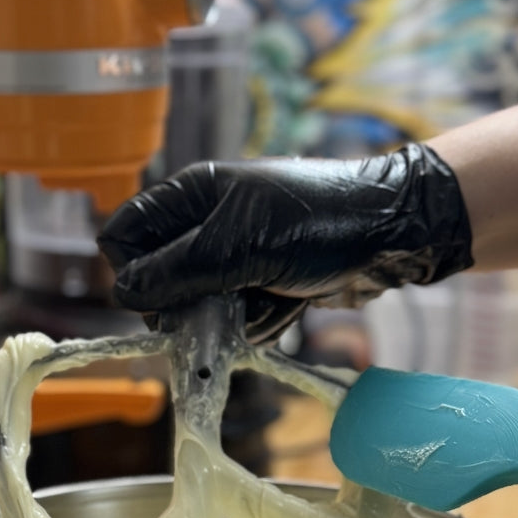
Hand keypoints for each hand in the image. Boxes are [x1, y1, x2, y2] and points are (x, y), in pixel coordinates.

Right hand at [98, 144, 474, 341]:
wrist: (392, 235)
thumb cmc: (319, 222)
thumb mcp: (241, 245)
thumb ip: (179, 269)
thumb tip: (124, 293)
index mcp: (191, 196)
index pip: (125, 235)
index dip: (130, 270)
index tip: (158, 300)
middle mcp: (204, 225)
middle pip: (156, 278)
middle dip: (182, 303)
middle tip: (211, 311)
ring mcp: (232, 257)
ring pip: (194, 306)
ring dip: (223, 318)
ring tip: (261, 303)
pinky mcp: (257, 284)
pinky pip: (233, 318)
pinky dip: (255, 322)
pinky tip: (285, 307)